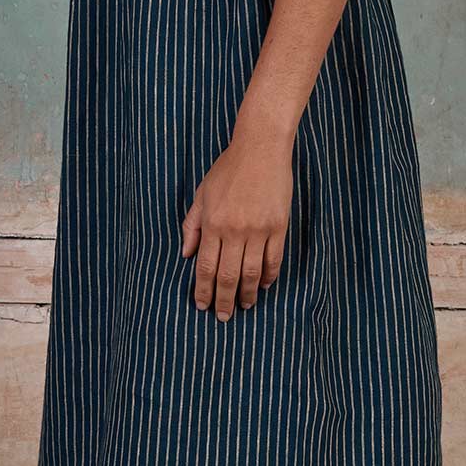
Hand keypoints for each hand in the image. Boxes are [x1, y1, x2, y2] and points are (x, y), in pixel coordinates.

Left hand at [181, 116, 292, 318]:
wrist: (260, 149)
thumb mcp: (202, 194)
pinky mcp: (279, 226)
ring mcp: (258, 230)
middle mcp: (234, 231)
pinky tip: (265, 285)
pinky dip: (270, 275)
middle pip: (227, 275)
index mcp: (212, 224)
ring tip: (246, 305)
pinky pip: (274, 259)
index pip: (205, 267)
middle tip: (223, 317)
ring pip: (252, 272)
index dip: (203, 290)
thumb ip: (192, 225)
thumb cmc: (228, 169)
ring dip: (248, 293)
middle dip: (224, 300)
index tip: (202, 306)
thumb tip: (186, 254)